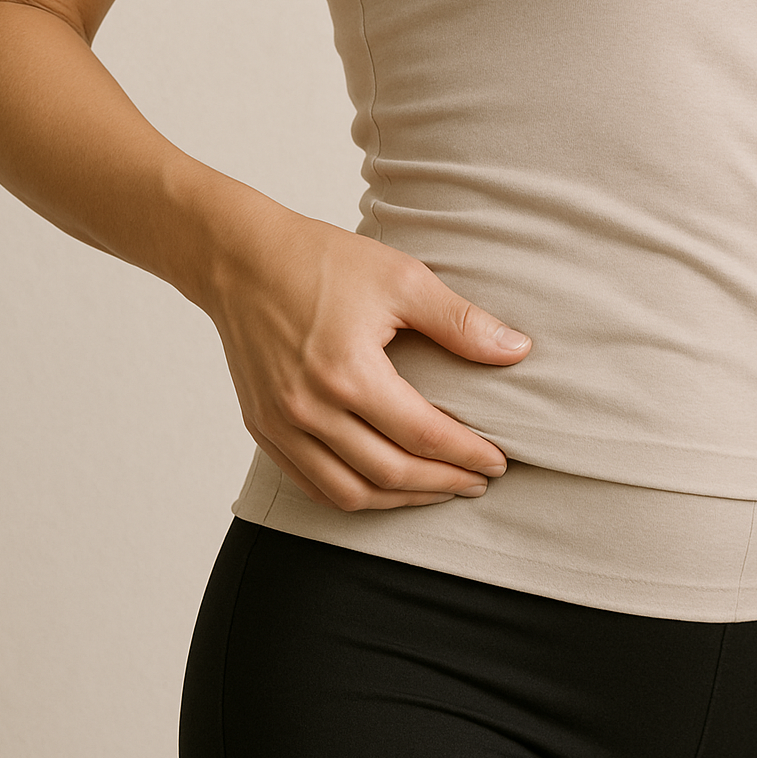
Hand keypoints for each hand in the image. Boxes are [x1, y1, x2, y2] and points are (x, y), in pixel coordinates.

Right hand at [203, 198, 531, 510]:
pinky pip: (312, 485)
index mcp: (347, 373)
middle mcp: (309, 409)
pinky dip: (355, 495)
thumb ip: (460, 321)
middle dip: (443, 483)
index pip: (423, 435)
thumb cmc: (319, 260)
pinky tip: (385, 486)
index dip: (468, 454)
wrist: (238, 257)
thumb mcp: (401, 279)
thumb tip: (518, 351)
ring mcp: (280, 424)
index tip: (499, 461)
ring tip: (439, 489)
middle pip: (390, 473)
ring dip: (402, 500)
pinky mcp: (263, 428)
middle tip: (479, 481)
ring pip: (350, 493)